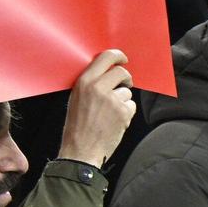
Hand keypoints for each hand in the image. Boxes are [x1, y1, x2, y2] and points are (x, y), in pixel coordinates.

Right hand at [59, 50, 136, 169]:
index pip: (106, 57)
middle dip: (125, 78)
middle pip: (122, 72)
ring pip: (126, 92)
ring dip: (122, 101)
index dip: (118, 56)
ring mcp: (112, 100)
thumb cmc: (77, 127)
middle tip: (124, 85)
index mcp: (84, 82)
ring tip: (108, 114)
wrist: (80, 151)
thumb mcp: (76, 99)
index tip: (123, 59)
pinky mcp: (123, 112)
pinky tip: (114, 121)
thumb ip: (91, 84)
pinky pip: (131, 106)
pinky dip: (126, 113)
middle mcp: (99, 88)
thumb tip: (108, 73)